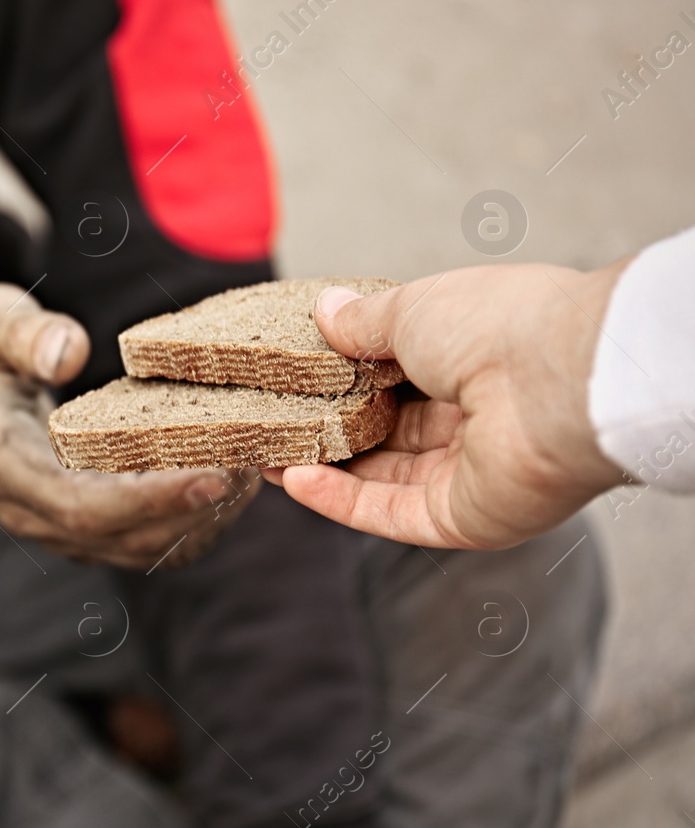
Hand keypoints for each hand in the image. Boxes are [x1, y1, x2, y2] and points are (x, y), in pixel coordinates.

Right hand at [0, 283, 254, 569]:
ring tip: (262, 462)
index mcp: (2, 465)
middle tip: (265, 457)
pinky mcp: (86, 522)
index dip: (153, 498)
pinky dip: (198, 515)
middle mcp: (32, 512)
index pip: (82, 504)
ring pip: (145, 548)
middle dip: (200, 508)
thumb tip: (72, 351)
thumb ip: (22, 334)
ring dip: (209, 516)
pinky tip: (236, 471)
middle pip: (125, 538)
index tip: (217, 472)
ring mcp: (59, 525)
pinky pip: (149, 537)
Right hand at [263, 263, 628, 548]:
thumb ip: (364, 321)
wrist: (561, 380)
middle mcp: (478, 420)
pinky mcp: (463, 518)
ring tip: (266, 452)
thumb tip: (325, 310)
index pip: (402, 379)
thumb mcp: (413, 308)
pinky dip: (340, 500)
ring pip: (382, 479)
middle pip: (389, 434)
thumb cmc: (500, 327)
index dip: (349, 381)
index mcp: (476, 361)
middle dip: (329, 430)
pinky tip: (294, 479)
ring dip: (324, 468)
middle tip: (274, 422)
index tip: (299, 380)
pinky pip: (390, 512)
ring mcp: (471, 473)